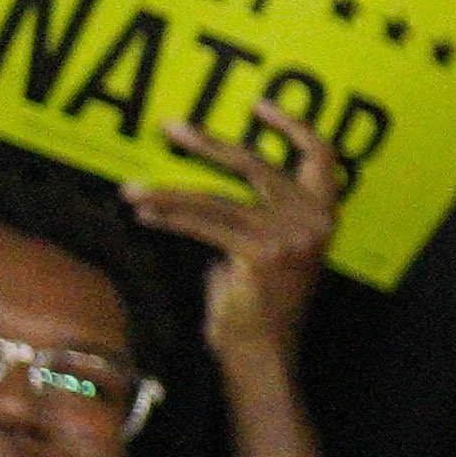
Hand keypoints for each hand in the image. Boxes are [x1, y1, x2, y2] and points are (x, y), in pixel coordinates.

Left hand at [134, 91, 345, 373]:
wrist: (264, 352)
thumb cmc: (260, 305)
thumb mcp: (270, 250)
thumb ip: (256, 218)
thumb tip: (204, 189)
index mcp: (323, 216)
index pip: (321, 157)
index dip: (293, 127)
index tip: (259, 104)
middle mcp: (314, 222)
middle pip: (257, 165)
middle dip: (209, 143)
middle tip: (172, 128)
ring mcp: (291, 238)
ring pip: (219, 197)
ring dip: (168, 191)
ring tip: (132, 188)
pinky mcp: (262, 255)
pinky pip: (205, 224)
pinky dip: (169, 216)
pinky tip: (144, 212)